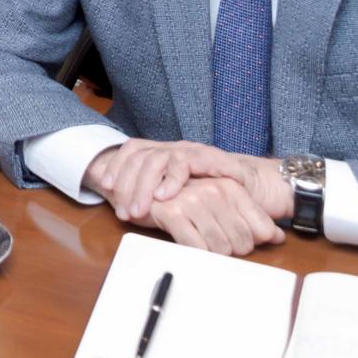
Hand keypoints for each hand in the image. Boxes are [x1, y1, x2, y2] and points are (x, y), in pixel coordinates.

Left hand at [85, 140, 294, 224]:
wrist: (252, 186)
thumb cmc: (211, 196)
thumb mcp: (177, 197)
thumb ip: (153, 198)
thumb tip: (122, 207)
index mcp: (163, 153)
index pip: (132, 150)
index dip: (116, 165)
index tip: (105, 187)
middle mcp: (174, 148)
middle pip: (140, 155)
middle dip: (127, 182)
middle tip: (124, 209)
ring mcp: (190, 151)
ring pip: (156, 158)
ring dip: (144, 185)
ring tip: (140, 208)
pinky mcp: (209, 158)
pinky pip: (184, 163)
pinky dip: (172, 179)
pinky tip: (165, 196)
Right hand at [136, 176, 285, 256]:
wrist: (141, 186)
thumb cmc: (184, 197)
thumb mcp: (221, 201)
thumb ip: (251, 217)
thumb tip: (278, 237)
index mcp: (230, 187)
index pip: (261, 228)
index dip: (253, 242)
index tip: (242, 243)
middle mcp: (213, 190)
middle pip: (242, 242)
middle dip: (232, 251)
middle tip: (216, 246)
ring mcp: (193, 200)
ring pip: (220, 248)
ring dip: (213, 255)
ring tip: (202, 246)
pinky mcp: (172, 213)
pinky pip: (196, 248)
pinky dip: (197, 255)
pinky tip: (193, 250)